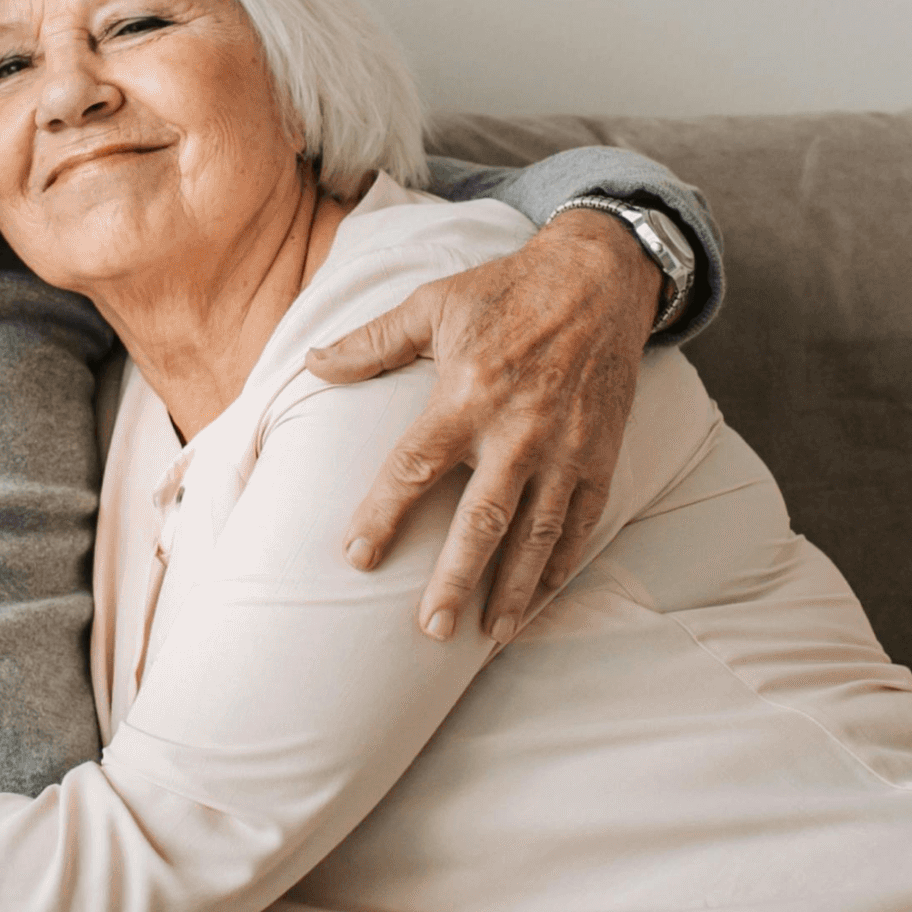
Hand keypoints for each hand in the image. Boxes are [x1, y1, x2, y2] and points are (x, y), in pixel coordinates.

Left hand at [308, 207, 652, 640]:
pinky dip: (561, 565)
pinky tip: (539, 598)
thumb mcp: (434, 303)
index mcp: (468, 393)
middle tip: (430, 628)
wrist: (600, 276)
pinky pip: (581, 522)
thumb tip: (311, 364)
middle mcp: (518, 430)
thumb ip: (372, 342)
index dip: (382, 515)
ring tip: (488, 634)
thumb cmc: (507, 290)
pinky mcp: (600, 455)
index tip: (355, 557)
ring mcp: (565, 448)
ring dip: (513, 589)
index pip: (414, 466)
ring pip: (536, 534)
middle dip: (455, 578)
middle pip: (482, 519)